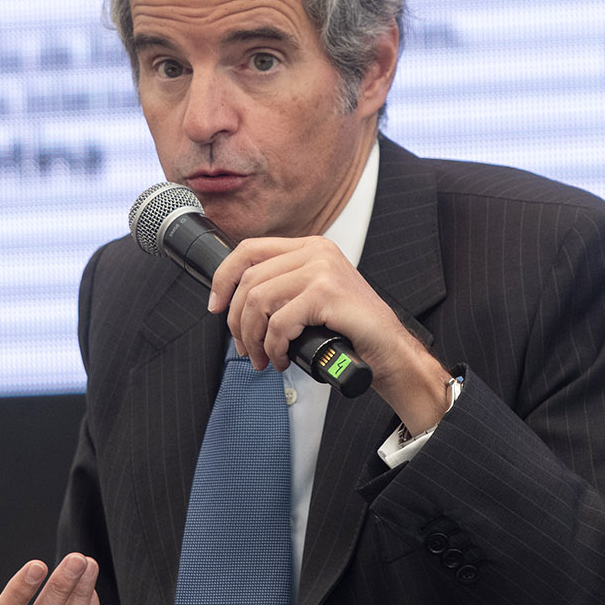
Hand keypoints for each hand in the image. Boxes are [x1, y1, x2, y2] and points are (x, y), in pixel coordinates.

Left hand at [209, 235, 451, 431]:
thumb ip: (283, 288)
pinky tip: (281, 358)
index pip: (249, 249)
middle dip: (237, 321)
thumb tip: (234, 304)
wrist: (390, 350)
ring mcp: (322, 269)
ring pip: (259, 301)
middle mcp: (316, 251)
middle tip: (245, 349)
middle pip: (249, 279)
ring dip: (253, 338)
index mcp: (310, 246)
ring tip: (263, 358)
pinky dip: (274, 347)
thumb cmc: (351, 330)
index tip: (215, 306)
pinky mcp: (326, 293)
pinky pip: (279, 322)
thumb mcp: (312, 298)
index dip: (223, 278)